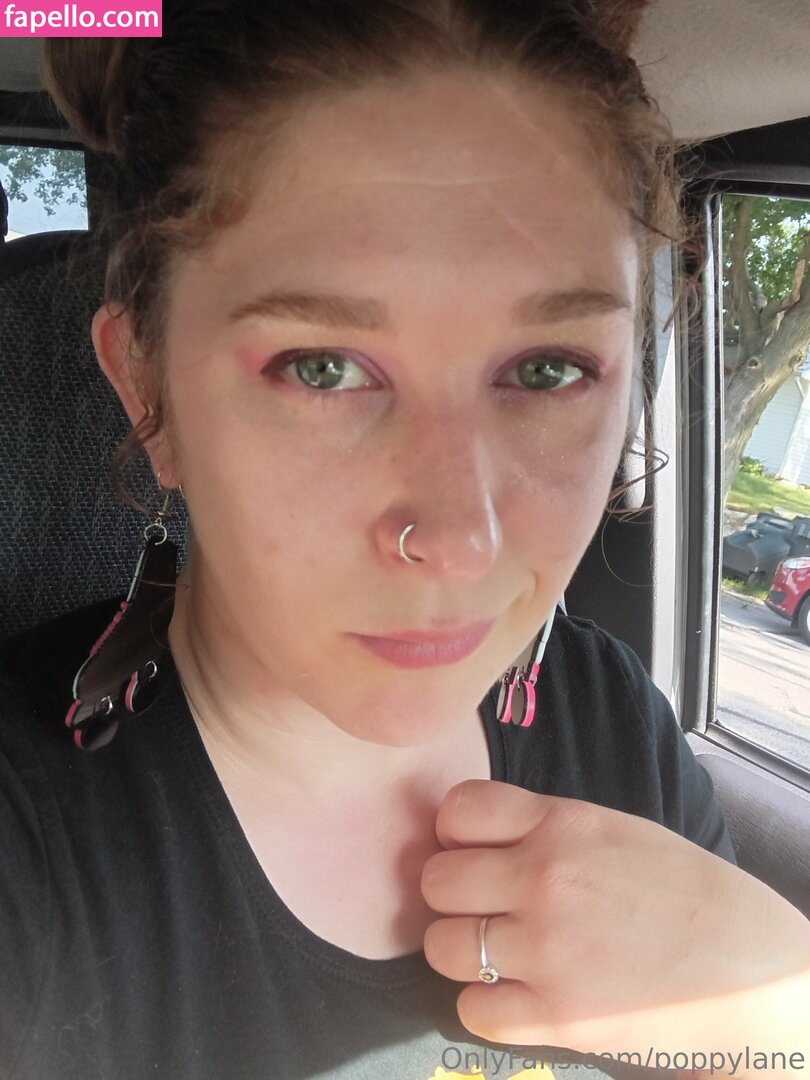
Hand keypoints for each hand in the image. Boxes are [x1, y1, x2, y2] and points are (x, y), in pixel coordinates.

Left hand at [421, 780, 809, 1073]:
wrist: (750, 971)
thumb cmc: (683, 892)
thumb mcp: (614, 831)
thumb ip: (542, 827)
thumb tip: (471, 835)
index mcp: (563, 824)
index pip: (457, 810)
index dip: (454, 833)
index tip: (471, 849)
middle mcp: (546, 880)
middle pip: (436, 881)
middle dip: (453, 894)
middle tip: (484, 907)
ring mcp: (548, 951)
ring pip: (442, 946)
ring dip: (463, 951)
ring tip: (500, 953)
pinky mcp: (557, 1017)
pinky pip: (471, 1010)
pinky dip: (486, 1005)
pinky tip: (519, 994)